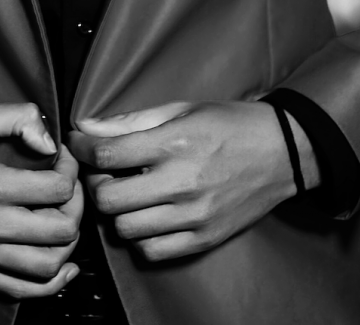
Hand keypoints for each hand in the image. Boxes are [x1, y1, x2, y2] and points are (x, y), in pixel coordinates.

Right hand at [0, 103, 82, 298]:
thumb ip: (20, 117)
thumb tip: (51, 142)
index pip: (57, 190)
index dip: (71, 170)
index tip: (62, 158)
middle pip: (60, 231)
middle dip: (76, 205)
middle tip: (68, 187)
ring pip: (47, 267)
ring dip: (68, 243)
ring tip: (63, 218)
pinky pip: (21, 290)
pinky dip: (50, 282)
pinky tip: (63, 263)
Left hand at [68, 100, 316, 261]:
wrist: (282, 152)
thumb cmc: (228, 123)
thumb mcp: (181, 108)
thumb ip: (131, 121)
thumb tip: (87, 126)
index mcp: (174, 143)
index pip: (107, 154)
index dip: (82, 148)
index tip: (78, 144)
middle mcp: (181, 182)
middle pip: (108, 198)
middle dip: (96, 184)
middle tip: (103, 172)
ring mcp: (193, 215)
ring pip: (126, 229)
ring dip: (117, 212)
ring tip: (127, 194)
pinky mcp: (204, 238)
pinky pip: (152, 250)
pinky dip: (141, 236)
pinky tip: (148, 216)